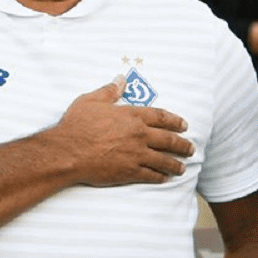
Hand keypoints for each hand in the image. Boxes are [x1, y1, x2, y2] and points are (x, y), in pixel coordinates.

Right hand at [50, 78, 194, 185]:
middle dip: (182, 144)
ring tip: (182, 167)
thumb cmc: (76, 125)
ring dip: (175, 163)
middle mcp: (139, 135)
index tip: (183, 125)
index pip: (161, 117)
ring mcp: (137, 154)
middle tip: (190, 148)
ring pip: (164, 160)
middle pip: (169, 139)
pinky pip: (152, 175)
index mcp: (131, 116)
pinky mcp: (130, 171)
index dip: (174, 120)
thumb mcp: (90, 101)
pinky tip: (165, 178)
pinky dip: (161, 176)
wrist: (68, 152)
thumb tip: (120, 80)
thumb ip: (109, 91)